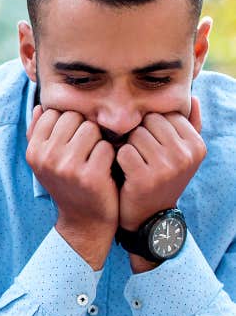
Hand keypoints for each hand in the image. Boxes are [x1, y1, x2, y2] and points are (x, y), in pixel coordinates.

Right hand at [26, 106, 118, 268]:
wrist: (84, 221)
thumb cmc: (68, 184)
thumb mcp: (46, 161)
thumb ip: (39, 134)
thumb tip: (39, 107)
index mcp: (33, 152)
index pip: (53, 113)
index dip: (67, 124)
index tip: (70, 143)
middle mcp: (46, 158)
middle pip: (73, 117)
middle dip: (83, 130)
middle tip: (84, 152)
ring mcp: (67, 168)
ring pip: (91, 128)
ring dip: (97, 141)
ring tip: (93, 160)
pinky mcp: (89, 176)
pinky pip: (106, 146)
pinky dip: (109, 156)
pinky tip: (104, 170)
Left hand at [117, 97, 204, 231]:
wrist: (149, 217)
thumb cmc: (161, 179)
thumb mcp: (181, 155)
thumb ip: (190, 126)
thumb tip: (195, 97)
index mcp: (197, 145)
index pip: (165, 115)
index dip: (152, 128)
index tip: (152, 148)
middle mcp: (185, 155)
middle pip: (149, 122)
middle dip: (139, 136)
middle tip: (141, 157)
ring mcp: (166, 168)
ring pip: (135, 135)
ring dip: (128, 147)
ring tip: (134, 164)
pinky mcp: (144, 179)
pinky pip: (123, 152)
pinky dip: (119, 160)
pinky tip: (125, 173)